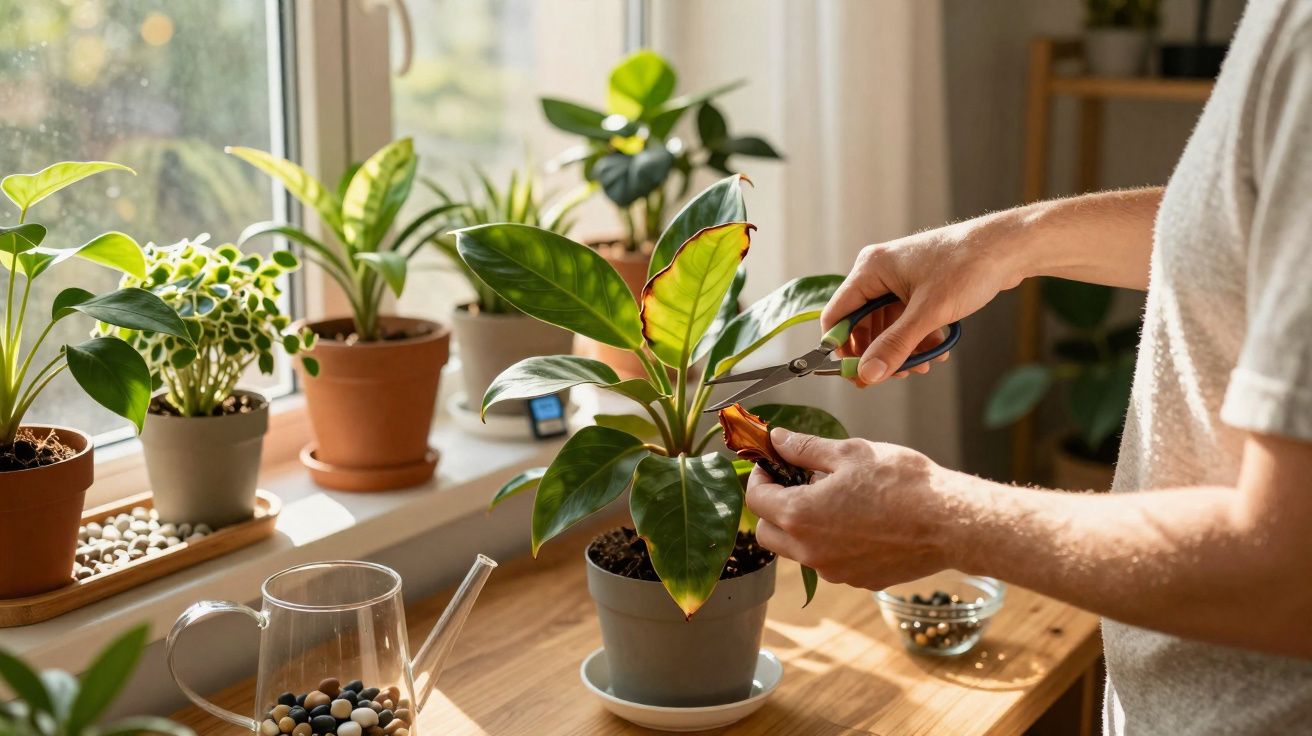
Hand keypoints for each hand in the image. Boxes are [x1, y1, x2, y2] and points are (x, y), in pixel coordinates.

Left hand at [746, 427, 956, 590]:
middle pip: (767, 532)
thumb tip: (778, 440)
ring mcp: (834, 571)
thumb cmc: (901, 482)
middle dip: (772, 507)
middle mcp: (810, 551)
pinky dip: (830, 542)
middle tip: (794, 482)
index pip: (756, 500)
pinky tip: (857, 520)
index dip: (759, 477)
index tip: (771, 464)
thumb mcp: (850, 452)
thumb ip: (805, 448)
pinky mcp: (858, 580)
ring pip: (797, 551)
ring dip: (801, 526)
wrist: (949, 522)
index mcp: (801, 516)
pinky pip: (829, 562)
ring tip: (831, 498)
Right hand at [823, 214, 1026, 384]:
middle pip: (861, 324)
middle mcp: (879, 272)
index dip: (841, 348)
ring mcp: (899, 279)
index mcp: (871, 269)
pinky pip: (905, 319)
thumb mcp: (929, 313)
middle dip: (877, 352)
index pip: (837, 315)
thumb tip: (869, 374)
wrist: (1009, 247)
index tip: (855, 375)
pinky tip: (935, 350)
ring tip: (922, 365)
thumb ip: (895, 345)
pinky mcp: (918, 286)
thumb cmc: (967, 266)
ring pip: (886, 325)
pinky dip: (916, 337)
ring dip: (900, 348)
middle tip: (892, 376)